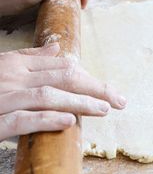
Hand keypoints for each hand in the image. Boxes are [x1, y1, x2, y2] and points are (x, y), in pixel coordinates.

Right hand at [0, 43, 125, 139]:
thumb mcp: (4, 66)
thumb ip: (31, 58)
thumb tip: (59, 50)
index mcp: (16, 64)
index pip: (60, 68)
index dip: (88, 77)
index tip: (109, 88)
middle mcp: (13, 77)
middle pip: (61, 78)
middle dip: (94, 87)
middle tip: (120, 99)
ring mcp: (4, 98)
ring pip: (48, 96)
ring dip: (79, 102)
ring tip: (104, 109)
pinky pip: (24, 119)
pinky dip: (47, 119)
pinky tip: (68, 123)